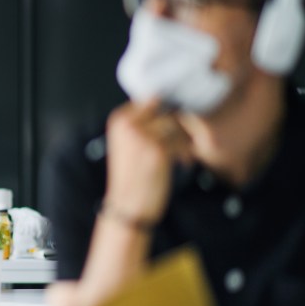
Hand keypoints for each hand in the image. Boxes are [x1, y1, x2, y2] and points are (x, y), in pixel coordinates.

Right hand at [103, 99, 192, 226]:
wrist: (128, 205)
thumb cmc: (131, 177)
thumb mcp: (128, 144)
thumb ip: (141, 123)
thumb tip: (169, 106)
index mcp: (119, 120)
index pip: (150, 100)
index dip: (163, 112)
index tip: (168, 127)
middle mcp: (128, 125)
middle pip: (166, 112)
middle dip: (176, 128)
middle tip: (177, 143)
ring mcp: (143, 136)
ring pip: (176, 126)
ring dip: (182, 140)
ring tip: (179, 155)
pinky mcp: (158, 150)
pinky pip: (182, 142)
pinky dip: (185, 153)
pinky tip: (182, 163)